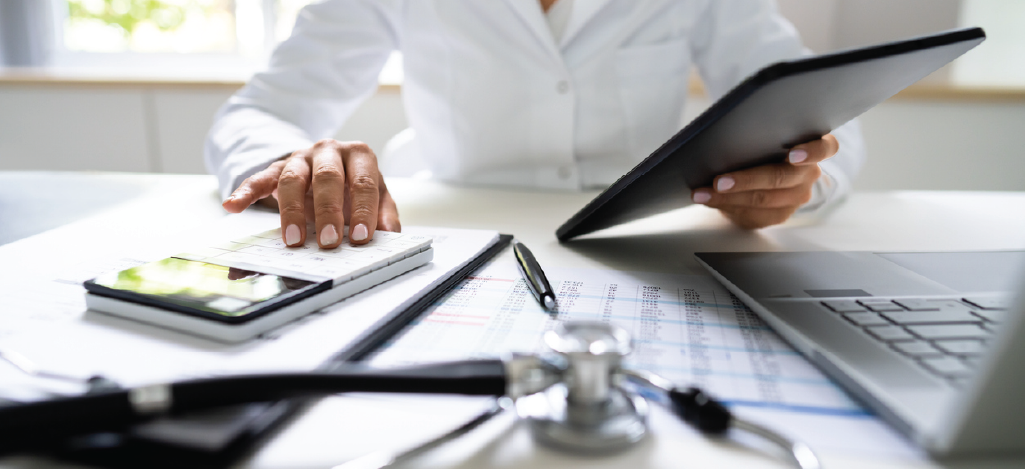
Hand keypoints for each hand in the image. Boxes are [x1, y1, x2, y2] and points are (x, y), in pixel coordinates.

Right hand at [221, 139, 400, 246]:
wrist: (328, 166)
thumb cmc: (354, 187)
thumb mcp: (376, 198)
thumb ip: (384, 216)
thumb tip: (392, 238)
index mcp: (359, 156)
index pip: (364, 182)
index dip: (364, 210)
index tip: (362, 237)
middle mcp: (329, 150)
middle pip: (327, 177)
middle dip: (328, 212)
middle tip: (328, 242)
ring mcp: (300, 157)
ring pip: (292, 178)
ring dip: (291, 211)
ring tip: (292, 240)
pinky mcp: (276, 168)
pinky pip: (259, 178)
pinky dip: (245, 191)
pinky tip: (233, 206)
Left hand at [690, 134, 838, 228]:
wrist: (764, 172)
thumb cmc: (764, 145)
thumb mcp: (766, 135)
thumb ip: (760, 135)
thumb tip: (722, 139)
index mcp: (815, 147)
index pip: (825, 147)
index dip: (811, 152)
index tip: (793, 155)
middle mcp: (809, 174)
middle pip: (781, 178)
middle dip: (747, 180)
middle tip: (719, 181)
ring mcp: (797, 197)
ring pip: (763, 199)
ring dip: (728, 197)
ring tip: (703, 193)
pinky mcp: (780, 215)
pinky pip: (754, 214)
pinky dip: (726, 206)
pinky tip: (708, 200)